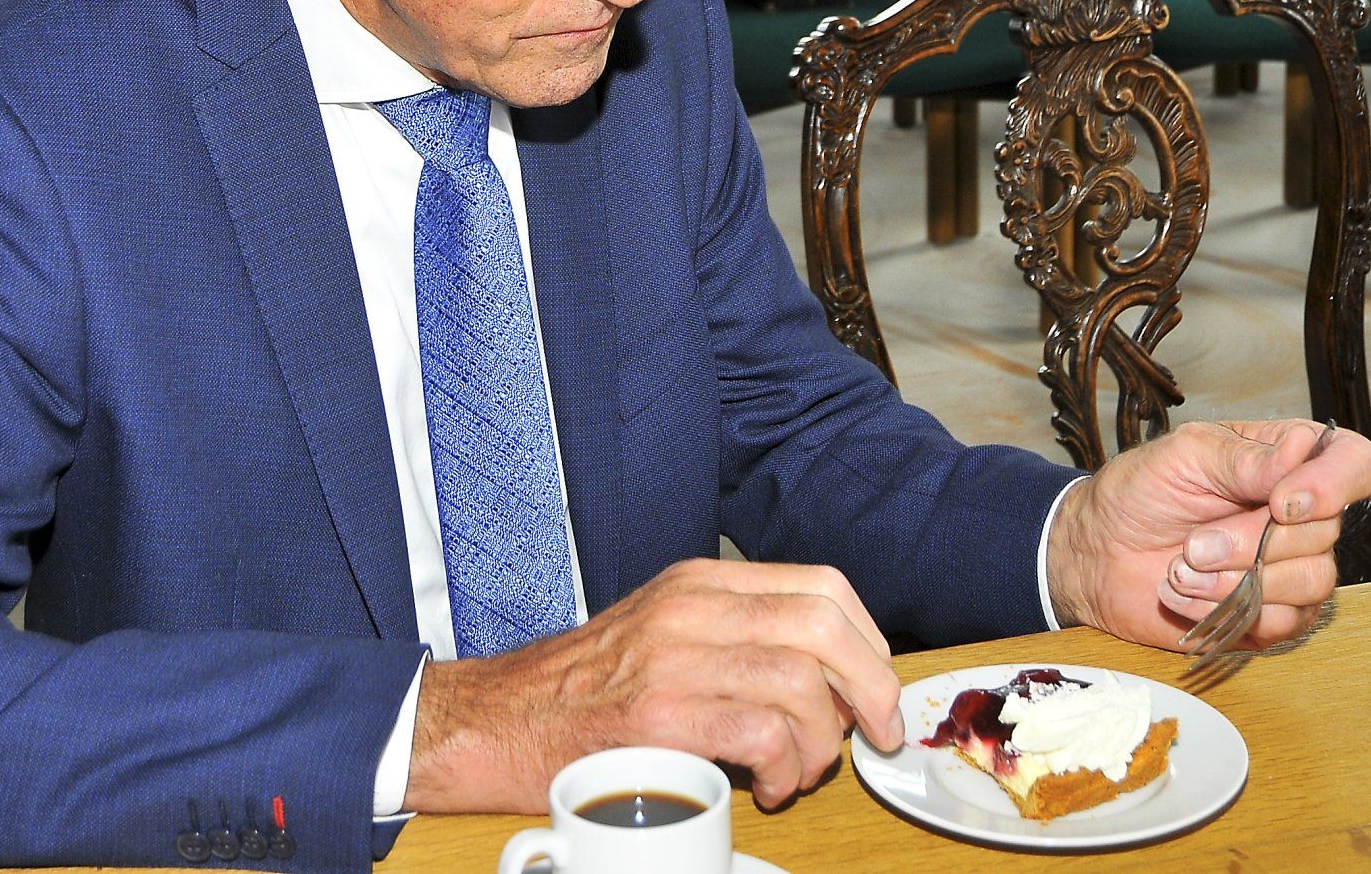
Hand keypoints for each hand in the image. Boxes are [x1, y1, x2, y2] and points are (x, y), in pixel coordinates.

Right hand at [403, 558, 901, 814]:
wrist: (494, 719)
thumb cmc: (581, 692)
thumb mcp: (662, 634)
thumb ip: (734, 637)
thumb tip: (827, 679)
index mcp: (698, 582)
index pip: (821, 586)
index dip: (868, 642)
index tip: (876, 690)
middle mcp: (690, 606)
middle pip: (826, 624)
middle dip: (872, 687)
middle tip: (874, 735)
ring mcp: (673, 657)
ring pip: (802, 682)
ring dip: (823, 743)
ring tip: (798, 773)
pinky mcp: (659, 715)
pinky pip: (763, 733)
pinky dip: (785, 769)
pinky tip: (767, 788)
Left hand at [1046, 419, 1370, 651]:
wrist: (1096, 553)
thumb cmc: (1137, 494)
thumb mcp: (1182, 457)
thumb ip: (1245, 458)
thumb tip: (1305, 451)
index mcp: (1285, 462)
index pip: (1355, 464)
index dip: (1332, 486)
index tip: (1281, 504)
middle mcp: (1299, 515)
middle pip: (1326, 533)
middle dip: (1249, 542)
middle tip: (1193, 542)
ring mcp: (1289, 567)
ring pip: (1310, 582)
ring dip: (1234, 580)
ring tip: (1181, 567)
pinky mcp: (1272, 614)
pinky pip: (1282, 623)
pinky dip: (1225, 610)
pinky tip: (1185, 595)